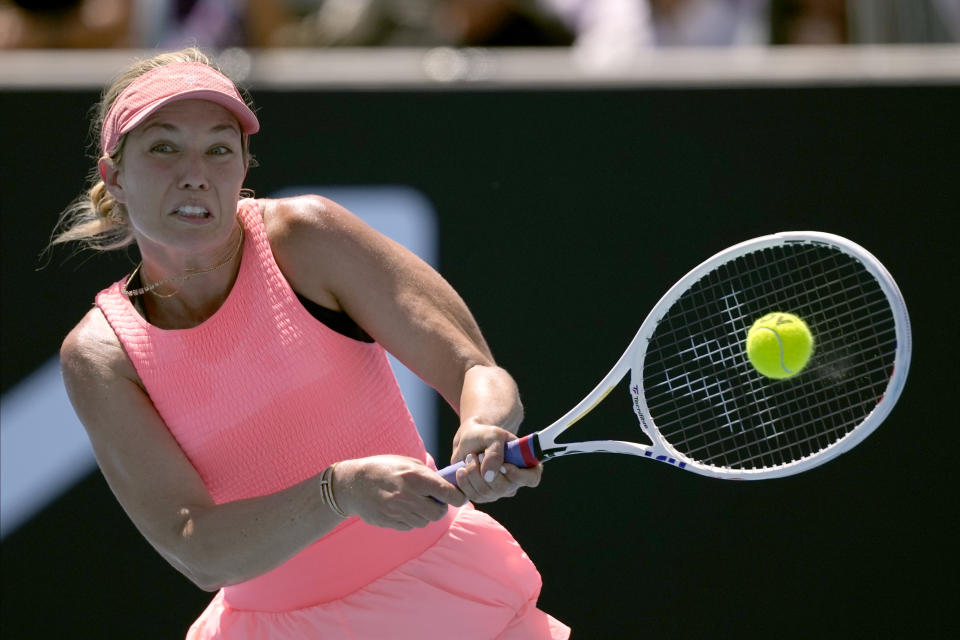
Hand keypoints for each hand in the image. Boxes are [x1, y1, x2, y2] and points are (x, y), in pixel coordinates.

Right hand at [333, 455, 466, 529]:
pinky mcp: (389, 522)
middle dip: (439, 508)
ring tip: (413, 502)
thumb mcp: (406, 462)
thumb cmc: (382, 468)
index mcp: (415, 477)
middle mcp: (408, 496)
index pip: (447, 493)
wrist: (351, 483)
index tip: (459, 497)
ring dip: (424, 514)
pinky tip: (401, 508)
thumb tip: (447, 485)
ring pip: (424, 522)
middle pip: (438, 513)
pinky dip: (410, 519)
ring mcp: (397, 511)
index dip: (458, 497)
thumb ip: (427, 474)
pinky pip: (409, 526)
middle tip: (434, 500)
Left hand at [450, 420, 541, 503]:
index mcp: (525, 465)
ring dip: (472, 473)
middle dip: (485, 470)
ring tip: (469, 457)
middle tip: (476, 454)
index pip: (531, 479)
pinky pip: (473, 496)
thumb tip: (489, 475)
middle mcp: (514, 482)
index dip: (519, 476)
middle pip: (503, 488)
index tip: (504, 465)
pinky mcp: (483, 496)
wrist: (469, 440)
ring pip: (485, 492)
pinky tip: (461, 470)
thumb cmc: (486, 436)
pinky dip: (464, 482)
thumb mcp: (493, 436)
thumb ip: (494, 454)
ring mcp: (498, 491)